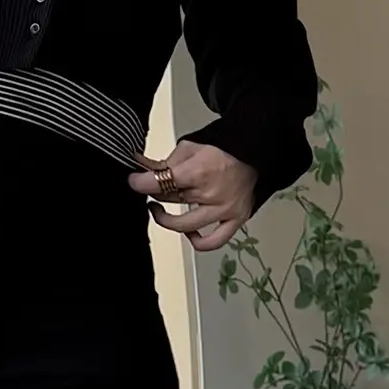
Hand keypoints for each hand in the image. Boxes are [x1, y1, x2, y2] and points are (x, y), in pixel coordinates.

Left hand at [129, 139, 256, 253]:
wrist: (254, 151)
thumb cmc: (223, 147)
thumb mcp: (189, 147)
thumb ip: (165, 162)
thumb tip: (141, 168)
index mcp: (199, 171)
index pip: (158, 184)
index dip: (140, 183)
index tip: (134, 181)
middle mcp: (211, 194)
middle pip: (169, 201)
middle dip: (155, 193)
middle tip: (153, 187)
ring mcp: (224, 210)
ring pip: (183, 225)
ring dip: (166, 219)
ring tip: (160, 211)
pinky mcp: (236, 219)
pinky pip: (214, 241)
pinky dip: (198, 241)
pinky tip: (189, 232)